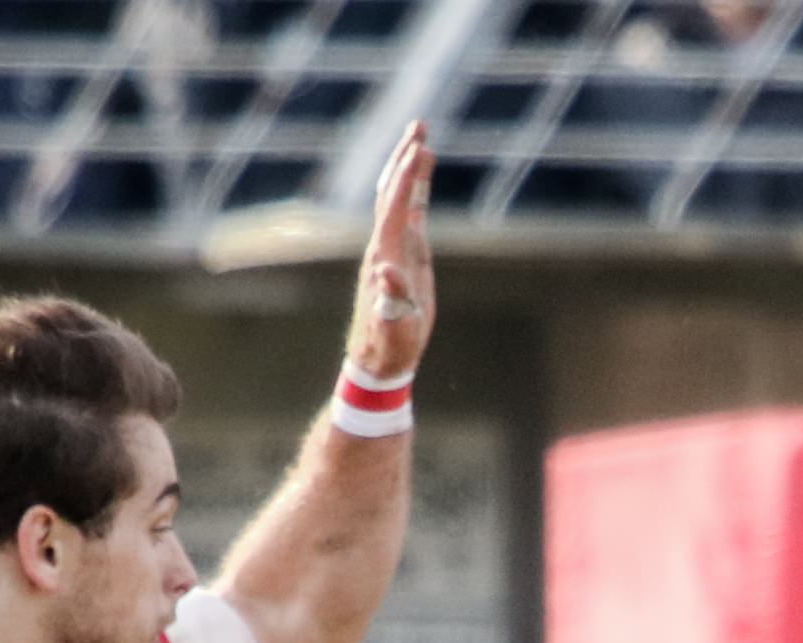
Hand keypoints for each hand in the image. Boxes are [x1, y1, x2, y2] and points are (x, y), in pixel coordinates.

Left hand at [348, 124, 434, 382]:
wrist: (379, 358)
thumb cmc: (390, 345)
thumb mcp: (394, 325)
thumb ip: (392, 299)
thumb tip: (385, 270)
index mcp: (384, 255)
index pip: (394, 207)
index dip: (407, 178)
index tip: (420, 148)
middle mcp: (384, 244)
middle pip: (392, 192)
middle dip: (405, 158)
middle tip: (419, 125)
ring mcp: (393, 247)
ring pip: (398, 198)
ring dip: (408, 167)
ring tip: (421, 137)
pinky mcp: (403, 256)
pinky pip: (409, 214)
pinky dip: (416, 190)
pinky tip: (422, 172)